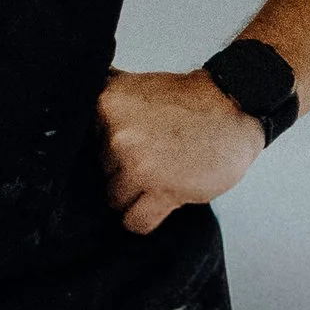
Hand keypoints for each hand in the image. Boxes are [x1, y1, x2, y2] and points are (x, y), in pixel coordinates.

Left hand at [96, 69, 265, 237]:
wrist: (235, 105)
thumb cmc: (190, 102)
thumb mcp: (136, 87)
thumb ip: (106, 107)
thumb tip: (74, 128)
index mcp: (106, 104)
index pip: (80, 148)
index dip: (101, 153)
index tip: (118, 152)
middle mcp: (115, 134)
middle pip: (98, 176)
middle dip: (121, 173)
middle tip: (151, 159)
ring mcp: (137, 164)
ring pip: (114, 201)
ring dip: (136, 196)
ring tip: (159, 177)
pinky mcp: (160, 189)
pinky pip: (135, 222)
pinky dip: (144, 219)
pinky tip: (159, 203)